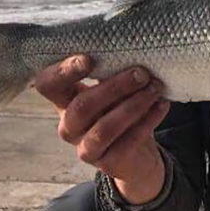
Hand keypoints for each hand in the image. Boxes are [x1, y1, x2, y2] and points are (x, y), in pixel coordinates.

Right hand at [34, 55, 170, 203]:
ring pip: (104, 128)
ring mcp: (85, 147)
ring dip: (133, 105)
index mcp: (64, 101)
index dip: (63, 72)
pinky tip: (161, 105)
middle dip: (114, 87)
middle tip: (142, 73)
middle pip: (82, 106)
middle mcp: (68, 126)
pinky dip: (147, 121)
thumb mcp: (113, 89)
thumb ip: (111, 72)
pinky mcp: (107, 164)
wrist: (137, 154)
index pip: (47, 85)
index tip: (88, 59)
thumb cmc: (121, 109)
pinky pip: (127, 142)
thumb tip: (131, 46)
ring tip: (155, 89)